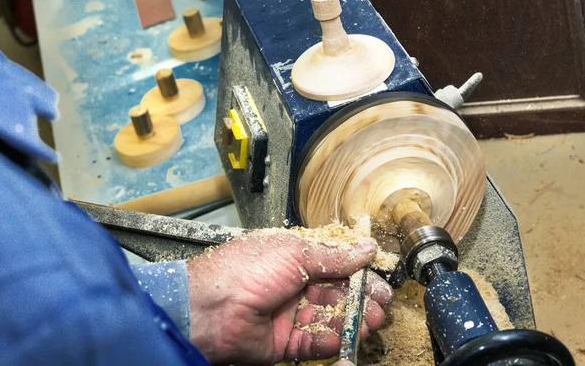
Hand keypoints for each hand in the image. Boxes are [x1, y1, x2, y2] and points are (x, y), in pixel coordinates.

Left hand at [188, 230, 392, 364]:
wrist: (210, 309)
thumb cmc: (246, 270)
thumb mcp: (294, 254)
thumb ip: (333, 256)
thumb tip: (365, 249)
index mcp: (292, 258)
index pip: (334, 265)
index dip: (358, 273)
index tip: (380, 281)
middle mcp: (291, 285)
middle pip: (335, 293)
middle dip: (360, 300)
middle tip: (380, 307)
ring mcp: (287, 314)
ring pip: (328, 318)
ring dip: (350, 320)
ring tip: (369, 323)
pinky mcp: (282, 342)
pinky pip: (312, 342)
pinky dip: (329, 340)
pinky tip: (344, 338)